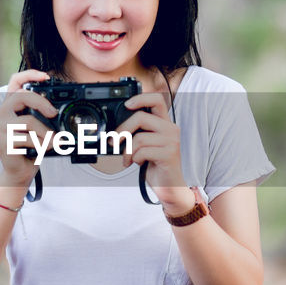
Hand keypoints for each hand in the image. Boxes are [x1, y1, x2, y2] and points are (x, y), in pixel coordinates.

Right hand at [0, 69, 55, 187]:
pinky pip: (28, 138)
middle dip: (42, 103)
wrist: (19, 172)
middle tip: (54, 114)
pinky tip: (44, 149)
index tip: (46, 76)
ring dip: (46, 133)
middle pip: (21, 96)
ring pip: (29, 121)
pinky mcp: (2, 141)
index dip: (29, 74)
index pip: (14, 82)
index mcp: (9, 107)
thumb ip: (43, 116)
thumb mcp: (39, 129)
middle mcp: (0, 113)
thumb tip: (59, 110)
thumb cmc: (31, 149)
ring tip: (53, 141)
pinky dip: (41, 144)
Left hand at [119, 74, 193, 212]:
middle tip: (114, 141)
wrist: (169, 186)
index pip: (157, 99)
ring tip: (129, 159)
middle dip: (122, 130)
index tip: (126, 105)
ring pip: (139, 137)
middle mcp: (171, 128)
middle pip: (141, 117)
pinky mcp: (169, 154)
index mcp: (165, 123)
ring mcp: (171, 141)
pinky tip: (138, 163)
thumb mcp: (145, 145)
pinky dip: (135, 159)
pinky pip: (143, 151)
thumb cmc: (155, 165)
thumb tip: (116, 129)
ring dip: (128, 151)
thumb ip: (138, 133)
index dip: (140, 98)